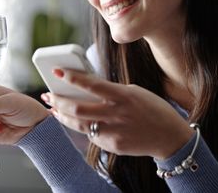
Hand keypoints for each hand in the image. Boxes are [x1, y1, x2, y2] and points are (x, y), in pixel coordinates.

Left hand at [44, 69, 193, 158]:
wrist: (170, 136)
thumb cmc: (152, 109)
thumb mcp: (134, 92)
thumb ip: (111, 91)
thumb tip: (86, 88)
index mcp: (124, 96)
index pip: (92, 85)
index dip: (72, 77)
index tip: (57, 71)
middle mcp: (117, 114)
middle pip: (78, 108)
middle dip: (58, 100)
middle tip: (48, 94)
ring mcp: (114, 132)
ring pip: (79, 124)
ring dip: (62, 115)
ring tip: (53, 108)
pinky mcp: (113, 145)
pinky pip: (91, 135)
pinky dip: (80, 127)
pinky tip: (73, 121)